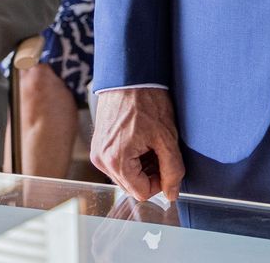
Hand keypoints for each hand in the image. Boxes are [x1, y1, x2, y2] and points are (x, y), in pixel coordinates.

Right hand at [91, 88, 184, 203]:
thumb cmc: (148, 102)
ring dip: (142, 166)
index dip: (160, 182)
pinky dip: (132, 158)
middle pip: (131, 185)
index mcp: (116, 161)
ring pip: (125, 175)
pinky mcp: (98, 145)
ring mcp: (97, 153)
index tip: (168, 164)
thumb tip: (172, 193)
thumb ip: (172, 169)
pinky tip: (142, 140)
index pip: (141, 192)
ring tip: (152, 143)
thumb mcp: (167, 137)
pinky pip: (117, 163)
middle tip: (161, 150)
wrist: (130, 76)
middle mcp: (101, 160)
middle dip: (150, 173)